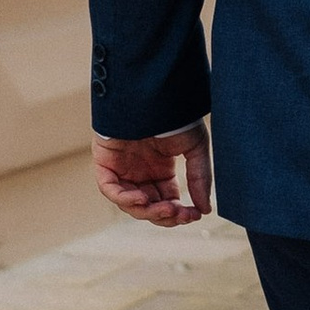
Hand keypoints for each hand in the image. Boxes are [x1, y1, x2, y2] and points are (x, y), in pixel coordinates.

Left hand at [93, 124, 212, 227]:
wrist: (153, 94)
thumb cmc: (175, 115)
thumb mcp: (195, 148)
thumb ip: (200, 178)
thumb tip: (205, 209)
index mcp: (160, 170)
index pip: (167, 201)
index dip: (179, 212)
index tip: (195, 215)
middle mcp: (140, 173)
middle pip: (150, 207)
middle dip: (166, 215)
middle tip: (181, 214)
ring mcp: (122, 169)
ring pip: (130, 203)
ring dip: (148, 211)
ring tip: (165, 208)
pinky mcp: (105, 163)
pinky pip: (110, 189)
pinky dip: (125, 199)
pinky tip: (142, 199)